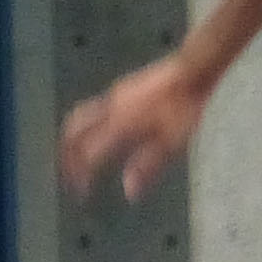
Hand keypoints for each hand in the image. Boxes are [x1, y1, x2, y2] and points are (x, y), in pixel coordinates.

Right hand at [58, 53, 211, 201]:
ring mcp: (115, 94)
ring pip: (81, 116)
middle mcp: (110, 107)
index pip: (87, 154)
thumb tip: (130, 192)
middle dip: (67, 154)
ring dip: (74, 137)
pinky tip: (101, 134)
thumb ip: (147, 167)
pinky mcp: (123, 87)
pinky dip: (88, 125)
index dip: (81, 175)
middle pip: (73, 130)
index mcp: (119, 124)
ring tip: (77, 155)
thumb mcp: (172, 142)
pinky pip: (95, 108)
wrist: (194, 69)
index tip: (81, 191)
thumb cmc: (185, 106)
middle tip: (69, 173)